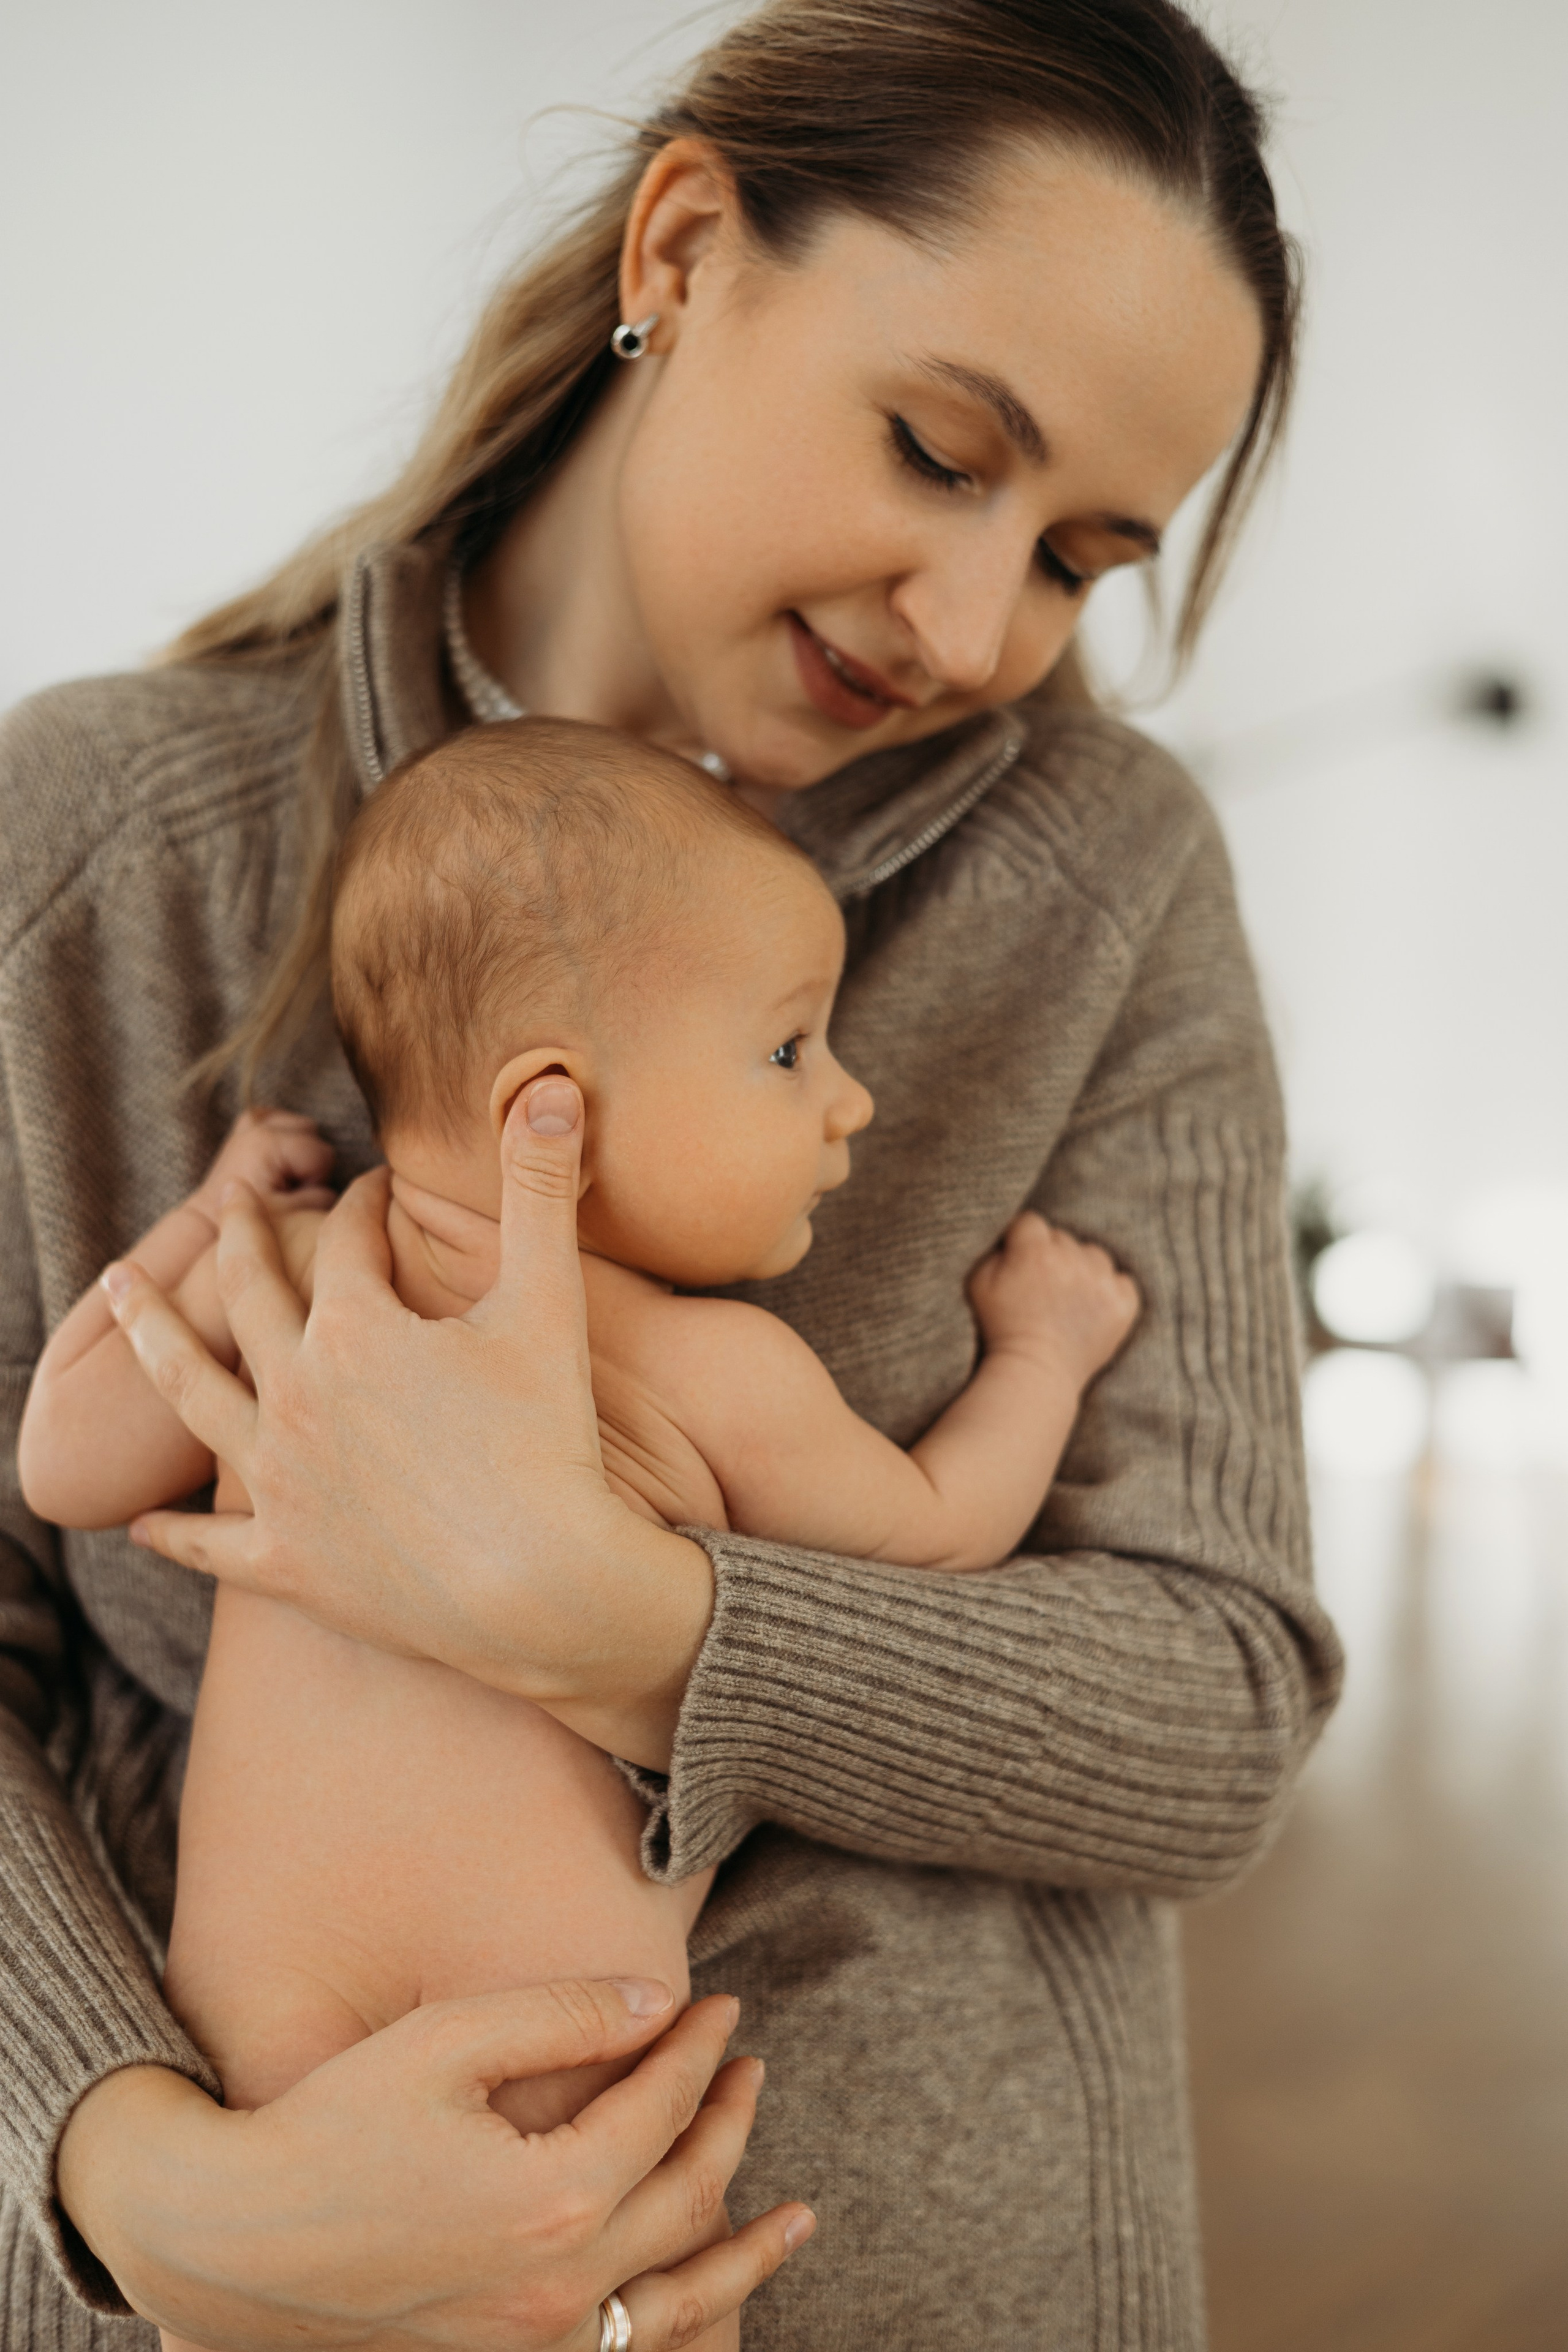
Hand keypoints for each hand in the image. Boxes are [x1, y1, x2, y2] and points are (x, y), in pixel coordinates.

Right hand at [58, 1980, 813, 2350]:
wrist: (234, 2241)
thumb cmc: (334, 2124)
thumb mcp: (448, 2042)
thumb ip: (563, 2015)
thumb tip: (660, 2001)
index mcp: (553, 2198)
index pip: (661, 2108)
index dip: (698, 2049)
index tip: (722, 2007)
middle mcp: (559, 2287)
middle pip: (686, 2196)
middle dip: (728, 2122)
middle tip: (749, 2067)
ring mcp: (535, 2343)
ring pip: (680, 2301)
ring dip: (743, 2251)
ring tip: (797, 2217)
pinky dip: (686, 2328)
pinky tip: (711, 2304)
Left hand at [99, 1078, 713, 1768]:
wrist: (543, 1590)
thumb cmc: (551, 1444)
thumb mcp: (550, 1301)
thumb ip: (544, 1185)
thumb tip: (556, 1082)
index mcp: (354, 1329)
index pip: (347, 1243)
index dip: (362, 1206)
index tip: (370, 1188)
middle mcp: (296, 1396)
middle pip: (247, 1296)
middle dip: (240, 1240)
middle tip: (232, 1207)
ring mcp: (281, 1483)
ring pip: (192, 1394)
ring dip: (152, 1334)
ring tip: (117, 1289)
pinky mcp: (284, 1564)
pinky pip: (207, 1544)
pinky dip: (171, 1531)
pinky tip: (140, 1520)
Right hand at [968, 1211, 1139, 1388]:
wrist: (1034, 1375)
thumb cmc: (999, 1330)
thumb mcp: (978, 1283)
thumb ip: (993, 1251)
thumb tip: (1011, 1238)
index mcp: (1034, 1251)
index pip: (1030, 1222)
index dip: (1022, 1240)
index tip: (1018, 1261)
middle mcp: (1071, 1260)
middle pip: (1063, 1238)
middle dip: (1050, 1255)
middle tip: (1039, 1286)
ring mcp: (1101, 1282)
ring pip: (1094, 1255)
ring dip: (1082, 1268)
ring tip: (1067, 1296)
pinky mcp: (1122, 1305)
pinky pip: (1123, 1281)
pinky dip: (1110, 1290)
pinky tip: (1092, 1306)